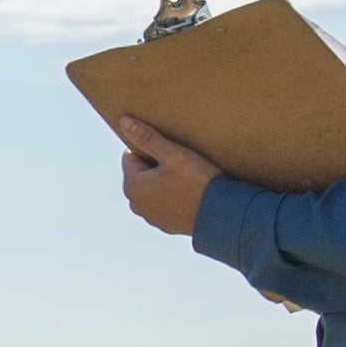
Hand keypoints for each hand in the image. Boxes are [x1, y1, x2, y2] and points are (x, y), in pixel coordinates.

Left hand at [114, 113, 217, 236]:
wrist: (221, 214)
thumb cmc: (197, 182)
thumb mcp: (173, 155)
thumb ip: (147, 138)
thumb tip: (124, 121)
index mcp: (132, 186)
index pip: (131, 156)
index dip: (151, 149)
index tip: (171, 151)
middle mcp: (136, 204)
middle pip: (141, 173)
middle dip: (156, 166)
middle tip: (180, 163)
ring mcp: (150, 217)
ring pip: (153, 189)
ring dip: (164, 182)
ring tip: (186, 178)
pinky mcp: (165, 225)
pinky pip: (164, 203)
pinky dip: (172, 197)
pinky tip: (189, 193)